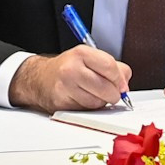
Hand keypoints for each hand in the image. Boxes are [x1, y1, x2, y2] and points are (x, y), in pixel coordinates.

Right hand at [8, 45, 129, 112]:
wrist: (40, 79)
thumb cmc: (68, 69)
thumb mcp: (89, 58)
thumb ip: (112, 67)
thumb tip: (125, 83)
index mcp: (82, 53)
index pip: (110, 66)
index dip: (119, 79)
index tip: (122, 85)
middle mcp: (72, 68)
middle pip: (106, 88)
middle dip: (113, 94)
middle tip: (111, 93)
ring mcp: (65, 87)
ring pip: (97, 103)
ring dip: (100, 102)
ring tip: (93, 94)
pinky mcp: (61, 103)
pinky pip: (86, 111)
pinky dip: (89, 109)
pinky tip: (83, 100)